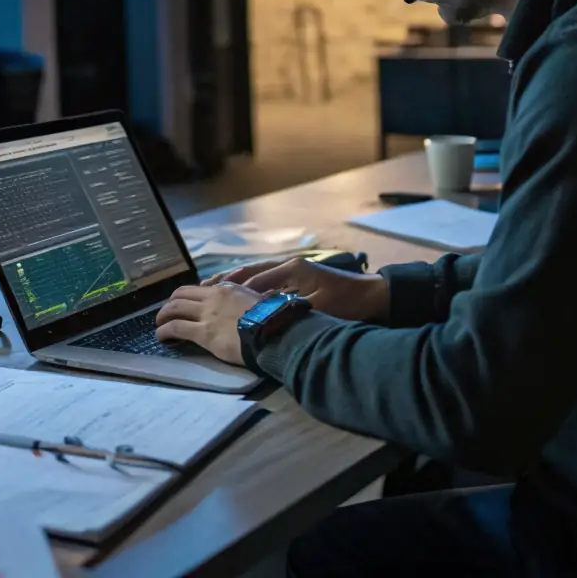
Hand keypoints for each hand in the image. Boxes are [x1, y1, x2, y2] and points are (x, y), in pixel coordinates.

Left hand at [154, 283, 262, 364]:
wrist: (273, 332)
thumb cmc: (271, 319)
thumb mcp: (257, 301)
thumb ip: (244, 300)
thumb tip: (244, 306)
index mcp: (227, 289)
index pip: (200, 289)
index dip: (188, 296)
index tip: (185, 304)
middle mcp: (213, 297)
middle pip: (181, 294)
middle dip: (171, 303)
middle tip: (167, 313)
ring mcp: (207, 314)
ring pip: (175, 308)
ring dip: (163, 315)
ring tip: (159, 324)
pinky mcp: (203, 333)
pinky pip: (176, 328)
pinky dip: (164, 331)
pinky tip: (161, 336)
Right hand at [204, 257, 388, 322]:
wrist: (374, 296)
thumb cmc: (348, 303)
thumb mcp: (318, 308)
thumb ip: (289, 308)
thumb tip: (261, 312)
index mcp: (293, 269)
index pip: (256, 280)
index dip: (234, 290)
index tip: (212, 298)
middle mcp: (289, 266)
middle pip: (251, 272)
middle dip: (226, 281)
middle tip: (202, 289)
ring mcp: (293, 271)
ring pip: (256, 275)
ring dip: (235, 283)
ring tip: (211, 290)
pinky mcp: (297, 279)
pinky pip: (266, 281)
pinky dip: (249, 287)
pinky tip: (237, 296)